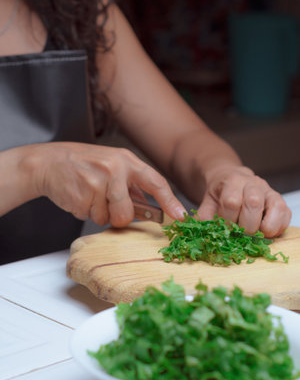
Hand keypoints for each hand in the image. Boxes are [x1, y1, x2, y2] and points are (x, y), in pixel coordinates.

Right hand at [33, 142, 185, 226]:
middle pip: (127, 213)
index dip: (170, 201)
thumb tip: (153, 208)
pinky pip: (90, 217)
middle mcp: (114, 170)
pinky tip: (80, 195)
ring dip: (99, 213)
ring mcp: (97, 183)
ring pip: (108, 218)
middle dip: (118, 216)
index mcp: (126, 160)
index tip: (180, 216)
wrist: (49, 162)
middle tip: (106, 202)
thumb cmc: (83, 163)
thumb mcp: (112, 163)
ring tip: (90, 194)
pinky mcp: (81, 197)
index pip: (156, 182)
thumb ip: (132, 184)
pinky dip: (85, 211)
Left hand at [196, 165, 290, 236]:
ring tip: (253, 234)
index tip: (223, 230)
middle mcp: (252, 182)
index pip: (231, 202)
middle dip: (245, 226)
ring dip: (262, 227)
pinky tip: (266, 232)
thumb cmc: (220, 194)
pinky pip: (285, 213)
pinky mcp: (279, 199)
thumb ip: (203, 217)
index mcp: (232, 181)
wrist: (232, 179)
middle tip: (239, 234)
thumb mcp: (207, 202)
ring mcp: (268, 190)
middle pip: (252, 204)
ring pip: (272, 208)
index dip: (227, 221)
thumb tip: (194, 231)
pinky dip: (277, 226)